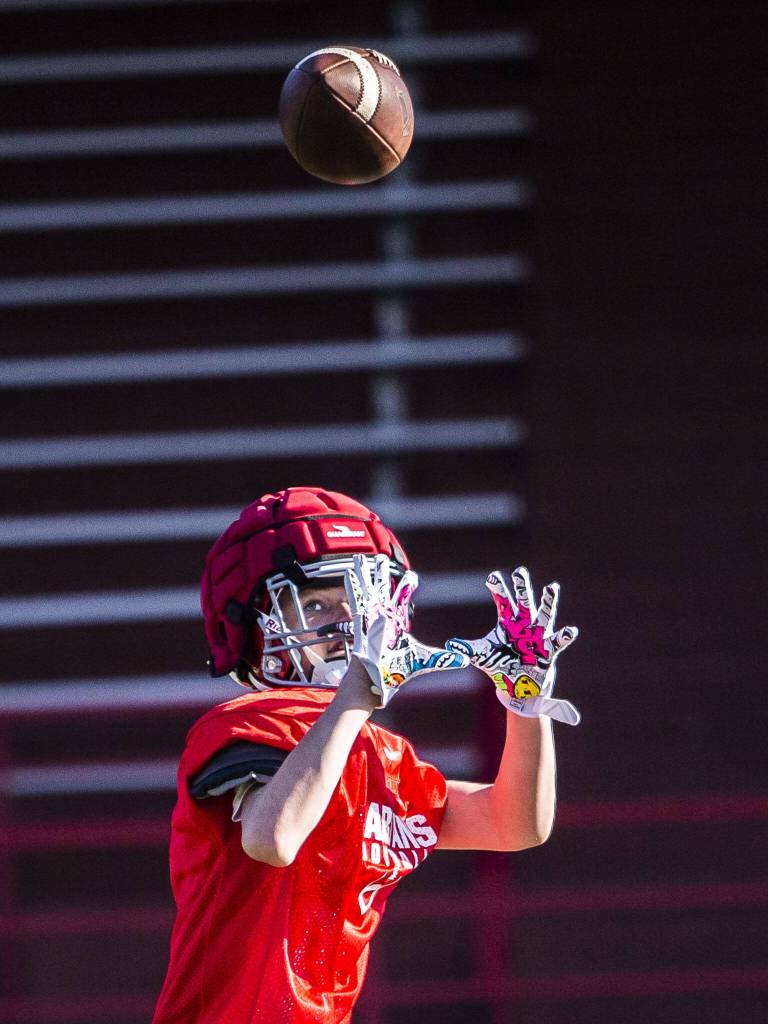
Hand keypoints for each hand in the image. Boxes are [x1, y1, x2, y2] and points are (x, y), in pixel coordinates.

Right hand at [320, 554, 468, 707]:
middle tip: (381, 558)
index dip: (407, 587)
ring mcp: (370, 618)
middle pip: (383, 590)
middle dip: (382, 574)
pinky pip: (356, 601)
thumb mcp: (423, 661)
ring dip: (364, 575)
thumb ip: (442, 659)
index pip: (403, 600)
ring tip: (360, 558)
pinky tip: (348, 573)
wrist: (375, 682)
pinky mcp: (361, 622)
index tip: (412, 576)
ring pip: (367, 591)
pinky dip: (352, 586)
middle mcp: (382, 617)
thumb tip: (466, 660)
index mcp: (396, 623)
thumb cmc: (393, 673)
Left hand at [446, 567, 580, 724]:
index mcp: (508, 622)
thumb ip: (467, 649)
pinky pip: (558, 642)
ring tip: (552, 587)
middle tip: (520, 570)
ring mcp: (538, 636)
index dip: (498, 589)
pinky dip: (564, 636)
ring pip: (544, 615)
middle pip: (524, 601)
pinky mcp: (548, 651)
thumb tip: (449, 644)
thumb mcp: (482, 656)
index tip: (492, 576)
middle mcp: (525, 625)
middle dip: (522, 587)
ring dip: (548, 602)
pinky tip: (570, 630)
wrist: (517, 687)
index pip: (503, 601)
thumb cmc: (500, 664)